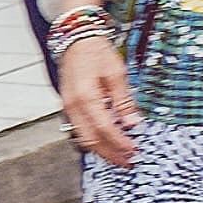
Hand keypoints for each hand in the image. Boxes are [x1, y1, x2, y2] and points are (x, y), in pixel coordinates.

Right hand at [55, 28, 143, 166]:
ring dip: (101, 150)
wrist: (76, 40)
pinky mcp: (68, 107)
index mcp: (86, 97)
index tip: (134, 151)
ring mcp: (67, 107)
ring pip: (82, 138)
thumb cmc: (96, 53)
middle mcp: (73, 106)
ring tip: (119, 157)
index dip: (120, 143)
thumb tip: (133, 124)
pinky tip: (106, 144)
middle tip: (128, 162)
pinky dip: (92, 140)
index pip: (105, 129)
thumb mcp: (117, 74)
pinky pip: (78, 130)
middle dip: (110, 154)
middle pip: (91, 140)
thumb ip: (124, 101)